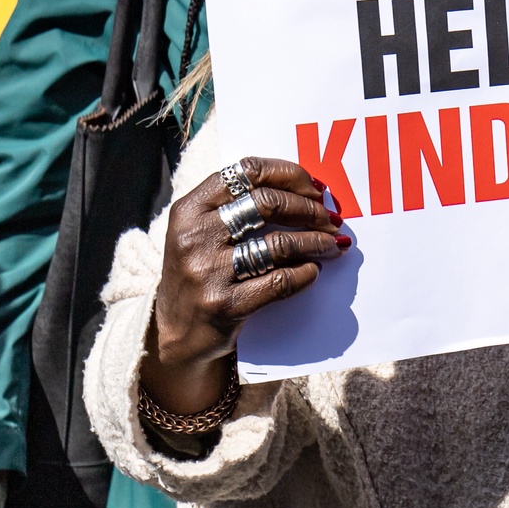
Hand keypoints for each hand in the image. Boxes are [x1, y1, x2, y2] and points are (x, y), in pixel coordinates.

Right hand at [143, 158, 344, 413]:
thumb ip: (240, 206)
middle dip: (309, 209)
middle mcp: (194, 236)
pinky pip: (279, 282)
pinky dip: (305, 274)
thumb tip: (310, 192)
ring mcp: (207, 271)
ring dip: (315, 241)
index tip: (314, 188)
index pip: (246, 172)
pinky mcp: (224, 305)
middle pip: (267, 204)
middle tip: (331, 219)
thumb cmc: (201, 273)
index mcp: (190, 209)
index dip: (288, 174)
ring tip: (332, 244)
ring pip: (278, 244)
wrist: (176, 335)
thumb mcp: (202, 232)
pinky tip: (314, 271)